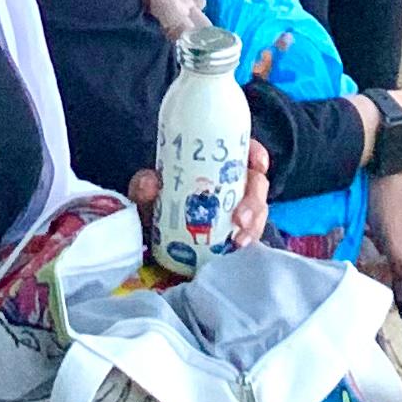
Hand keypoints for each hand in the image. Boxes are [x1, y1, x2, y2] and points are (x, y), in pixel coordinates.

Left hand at [129, 138, 272, 252]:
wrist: (150, 240)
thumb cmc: (154, 206)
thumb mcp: (146, 193)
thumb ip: (144, 186)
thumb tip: (150, 184)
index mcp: (215, 165)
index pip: (245, 152)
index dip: (256, 155)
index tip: (256, 163)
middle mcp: (232, 186)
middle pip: (257, 185)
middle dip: (255, 199)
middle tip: (240, 217)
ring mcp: (238, 212)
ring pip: (258, 213)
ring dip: (253, 226)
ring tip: (239, 240)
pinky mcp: (237, 236)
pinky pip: (251, 237)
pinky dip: (248, 241)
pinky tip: (238, 249)